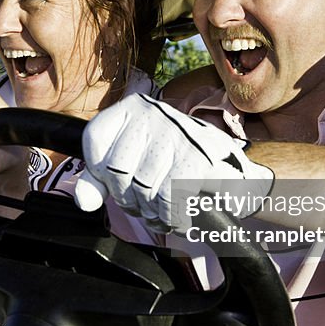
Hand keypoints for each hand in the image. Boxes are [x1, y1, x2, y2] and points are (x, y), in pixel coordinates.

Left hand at [74, 94, 273, 232]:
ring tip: (172, 204)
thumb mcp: (137, 164)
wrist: (241, 176)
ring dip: (156, 212)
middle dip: (133, 198)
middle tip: (155, 197)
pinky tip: (184, 211)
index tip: (127, 178)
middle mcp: (152, 114)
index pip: (93, 144)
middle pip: (116, 173)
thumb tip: (83, 199)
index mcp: (132, 108)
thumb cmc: (184, 167)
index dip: (104, 174)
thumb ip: (101, 178)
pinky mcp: (195, 161)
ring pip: (141, 191)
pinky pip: (168, 203)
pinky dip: (175, 217)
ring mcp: (175, 135)